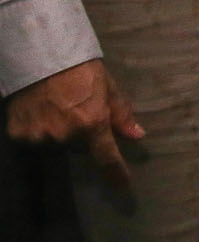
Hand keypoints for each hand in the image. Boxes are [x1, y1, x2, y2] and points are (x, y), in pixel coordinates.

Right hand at [5, 59, 144, 191]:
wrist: (40, 56)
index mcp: (91, 123)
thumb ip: (121, 114)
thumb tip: (137, 135)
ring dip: (59, 133)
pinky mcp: (18, 135)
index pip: (106, 158)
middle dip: (82, 134)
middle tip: (78, 109)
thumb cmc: (80, 68)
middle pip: (78, 147)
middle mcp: (65, 135)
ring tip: (57, 107)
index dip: (116, 173)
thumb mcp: (107, 86)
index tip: (123, 185)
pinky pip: (34, 140)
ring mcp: (40, 137)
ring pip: (56, 145)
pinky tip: (39, 110)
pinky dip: (38, 129)